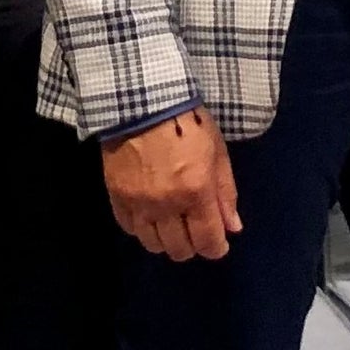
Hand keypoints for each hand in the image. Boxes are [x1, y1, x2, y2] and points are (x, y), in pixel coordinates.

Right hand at [101, 108, 240, 259]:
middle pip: (179, 249)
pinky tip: (150, 216)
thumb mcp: (217, 153)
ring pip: (152, 245)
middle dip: (193, 246)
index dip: (216, 249)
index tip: (219, 244)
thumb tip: (233, 228)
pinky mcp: (117, 196)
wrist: (142, 100)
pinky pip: (129, 228)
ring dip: (166, 241)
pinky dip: (142, 228)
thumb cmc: (188, 122)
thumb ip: (226, 193)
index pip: (208, 242)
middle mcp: (166, 205)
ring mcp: (138, 203)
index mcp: (196, 193)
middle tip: (195, 231)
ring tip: (172, 226)